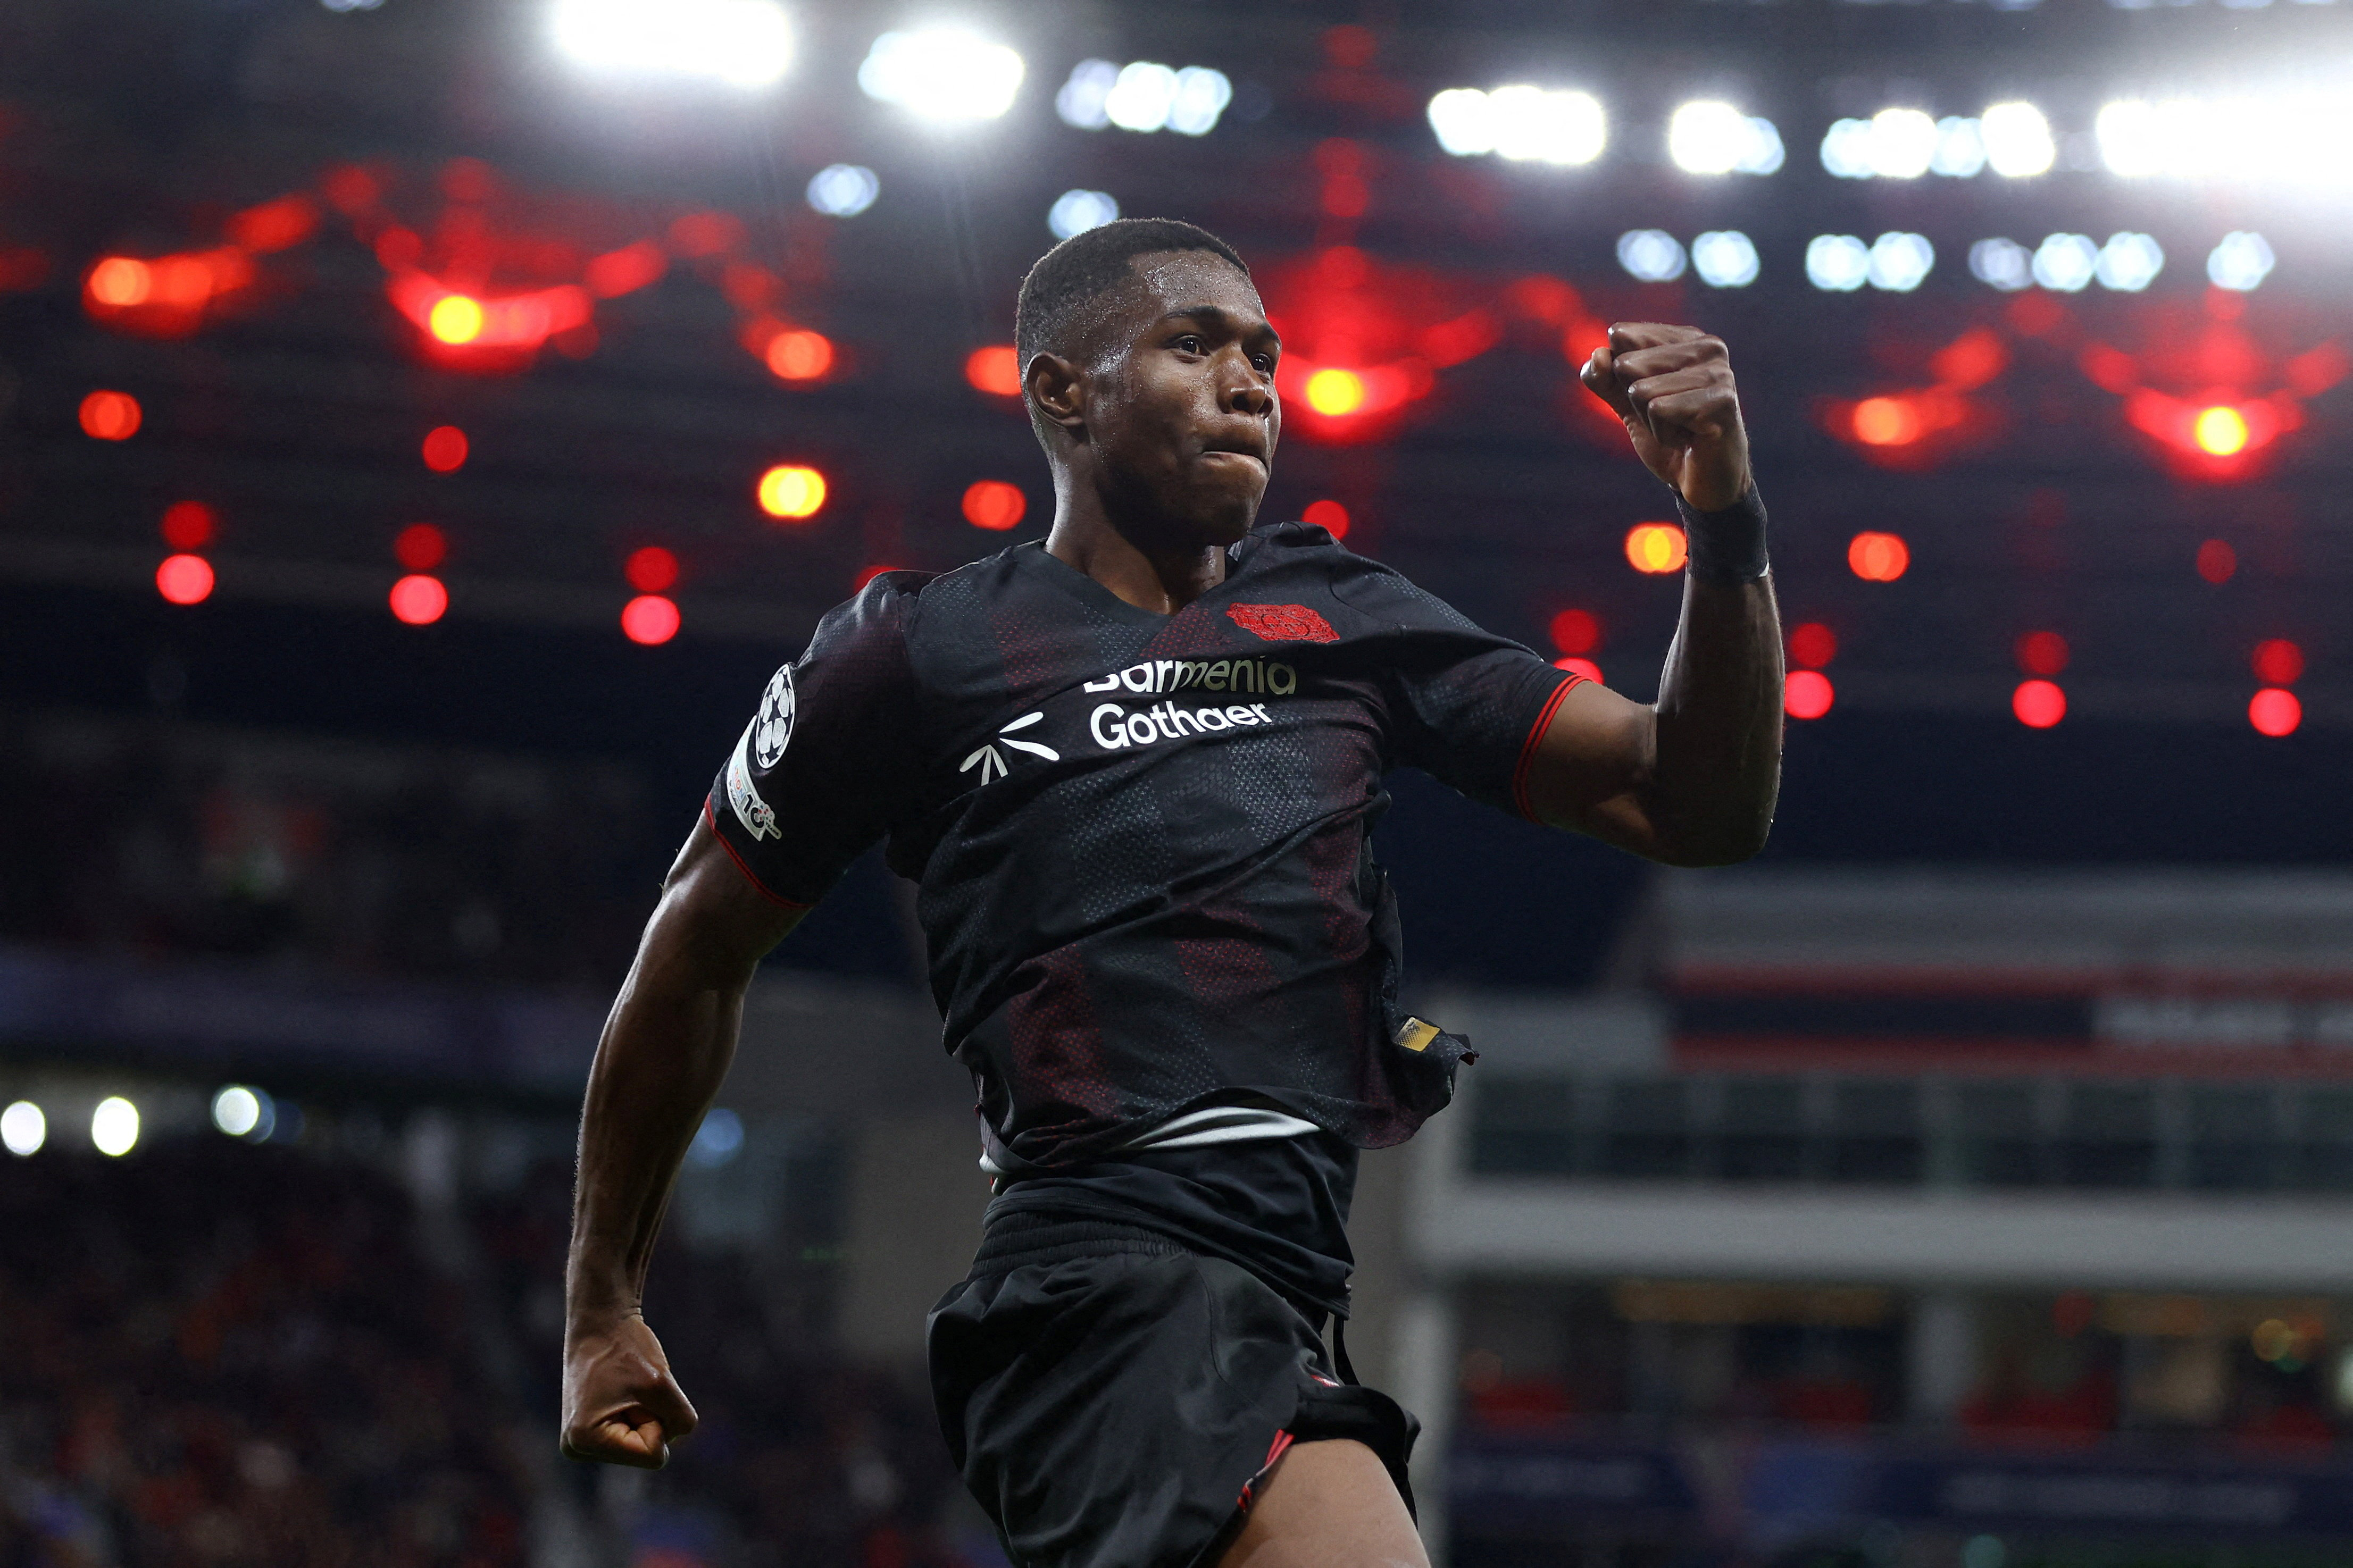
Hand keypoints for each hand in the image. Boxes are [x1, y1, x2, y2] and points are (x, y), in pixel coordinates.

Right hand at [561, 1313, 696, 1467]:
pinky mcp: (590, 1432)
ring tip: (623, 1387)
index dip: (657, 1420)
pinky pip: (635, 1434)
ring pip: (642, 1443)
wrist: (600, 1322)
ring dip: (645, 1414)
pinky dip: (639, 1412)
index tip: (635, 1392)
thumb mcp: (662, 1384)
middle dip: (650, 1418)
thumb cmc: (626, 1348)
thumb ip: (681, 1420)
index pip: (653, 1456)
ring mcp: (581, 1442)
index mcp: (585, 1441)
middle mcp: (577, 1448)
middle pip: (646, 1452)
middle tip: (628, 1387)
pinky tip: (620, 1392)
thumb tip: (676, 1437)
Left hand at [1580, 323, 1751, 512]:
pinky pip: (1658, 410)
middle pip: (1627, 364)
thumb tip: (1598, 355)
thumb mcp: (1625, 403)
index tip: (1651, 397)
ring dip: (1651, 421)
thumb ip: (1603, 377)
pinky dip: (1663, 433)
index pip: (1619, 336)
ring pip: (1641, 390)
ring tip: (1680, 428)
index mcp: (1683, 337)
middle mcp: (1706, 346)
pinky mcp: (1721, 400)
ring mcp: (1717, 371)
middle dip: (1635, 402)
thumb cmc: (1669, 435)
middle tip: (1667, 417)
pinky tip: (1688, 438)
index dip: (1620, 377)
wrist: (1702, 481)